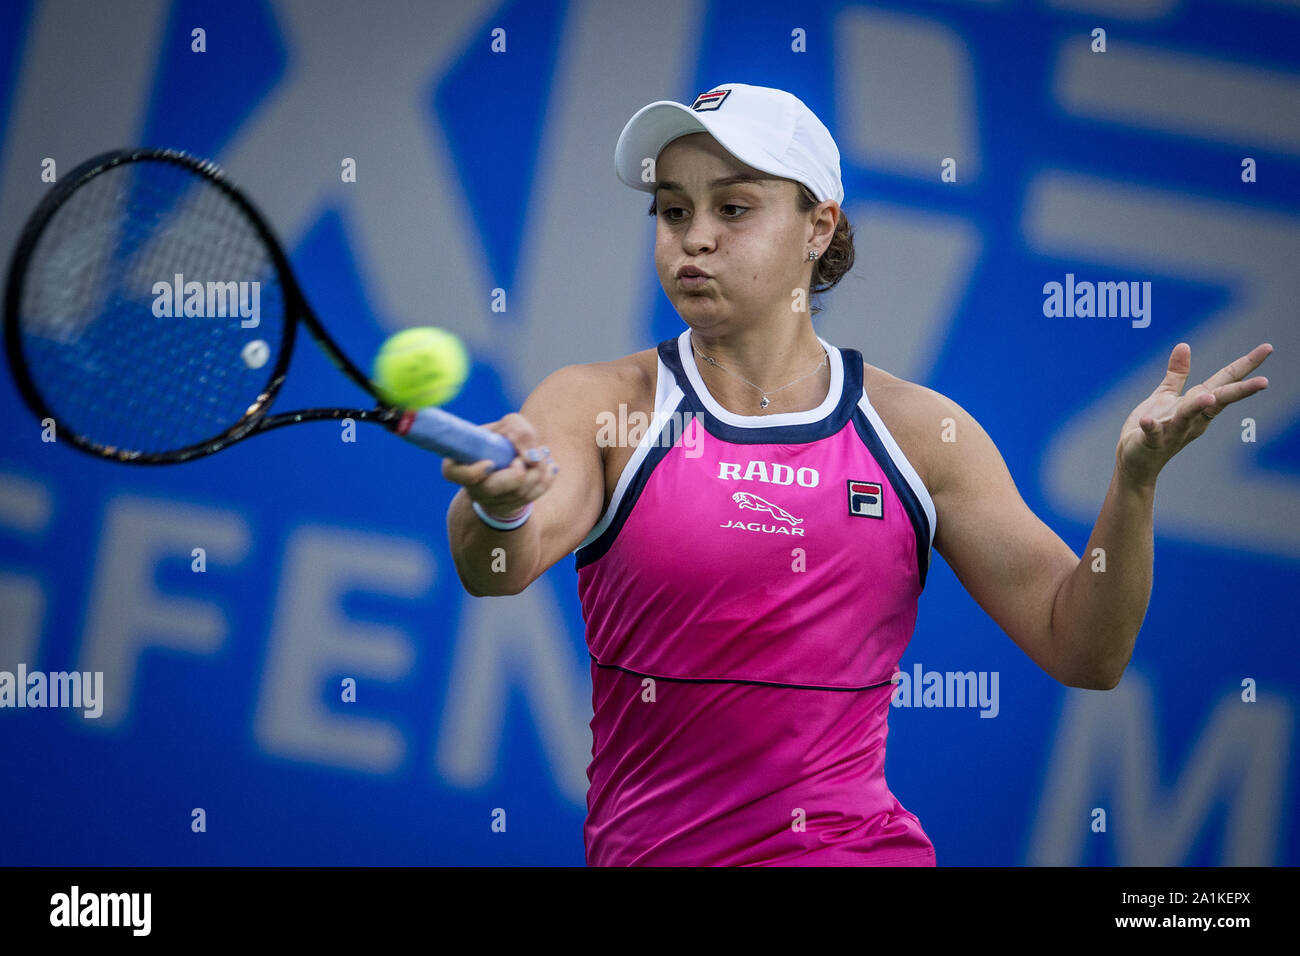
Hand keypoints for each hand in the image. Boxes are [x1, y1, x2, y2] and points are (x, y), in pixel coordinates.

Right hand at [442, 412, 557, 516]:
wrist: (513, 461)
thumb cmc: (504, 440)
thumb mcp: (507, 426)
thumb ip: (517, 430)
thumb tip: (530, 457)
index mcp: (459, 464)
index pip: (454, 473)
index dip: (472, 472)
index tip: (489, 463)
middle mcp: (472, 487)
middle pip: (492, 488)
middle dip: (518, 470)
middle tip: (527, 457)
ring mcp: (491, 502)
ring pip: (518, 492)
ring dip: (537, 469)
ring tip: (541, 455)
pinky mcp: (510, 508)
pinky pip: (533, 496)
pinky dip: (546, 478)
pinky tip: (549, 466)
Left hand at [1116, 342, 1271, 488]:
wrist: (1137, 461)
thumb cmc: (1156, 427)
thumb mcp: (1166, 396)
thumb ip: (1177, 374)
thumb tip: (1184, 345)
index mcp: (1198, 404)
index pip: (1225, 381)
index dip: (1245, 364)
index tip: (1267, 348)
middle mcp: (1191, 418)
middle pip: (1218, 400)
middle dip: (1241, 391)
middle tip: (1265, 381)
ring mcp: (1173, 431)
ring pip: (1188, 416)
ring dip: (1197, 406)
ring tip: (1208, 396)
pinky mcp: (1151, 441)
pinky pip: (1153, 433)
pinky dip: (1151, 426)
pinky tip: (1147, 421)